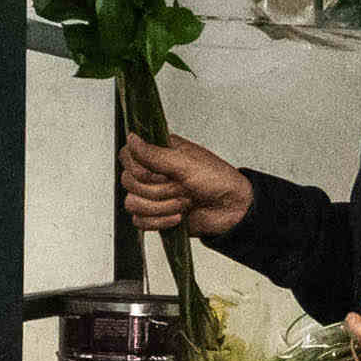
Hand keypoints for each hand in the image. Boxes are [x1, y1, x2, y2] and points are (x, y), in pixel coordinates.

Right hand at [119, 132, 252, 238]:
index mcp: (158, 152)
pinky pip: (139, 221)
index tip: (162, 171)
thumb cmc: (217, 180)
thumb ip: (154, 154)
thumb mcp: (186, 163)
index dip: (140, 168)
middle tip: (182, 187)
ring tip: (184, 202)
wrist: (232, 210)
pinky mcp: (155, 216)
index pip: (127, 156)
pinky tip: (179, 217)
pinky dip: (160, 222)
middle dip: (158, 189)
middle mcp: (153, 172)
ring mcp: (152, 195)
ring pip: (132, 203)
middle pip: (128, 182)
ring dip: (161, 207)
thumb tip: (131, 139)